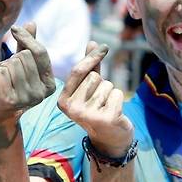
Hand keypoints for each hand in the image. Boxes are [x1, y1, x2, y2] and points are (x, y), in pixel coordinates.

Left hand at [0, 23, 55, 121]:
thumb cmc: (10, 86)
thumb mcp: (22, 65)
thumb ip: (28, 45)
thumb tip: (32, 22)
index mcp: (49, 84)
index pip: (40, 52)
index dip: (27, 37)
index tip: (15, 29)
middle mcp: (41, 93)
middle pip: (24, 56)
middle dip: (13, 59)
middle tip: (9, 72)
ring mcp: (26, 98)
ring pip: (12, 64)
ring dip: (3, 67)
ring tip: (3, 79)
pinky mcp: (9, 100)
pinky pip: (0, 72)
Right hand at [58, 42, 133, 156]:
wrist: (109, 139)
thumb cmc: (97, 109)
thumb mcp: (89, 89)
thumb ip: (89, 67)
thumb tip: (92, 43)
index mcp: (63, 101)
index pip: (78, 71)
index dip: (91, 57)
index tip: (103, 46)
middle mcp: (73, 109)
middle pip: (94, 77)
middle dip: (101, 84)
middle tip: (99, 101)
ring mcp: (89, 115)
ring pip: (107, 85)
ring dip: (110, 93)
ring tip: (106, 107)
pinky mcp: (106, 118)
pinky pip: (117, 94)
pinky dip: (119, 99)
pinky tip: (114, 112)